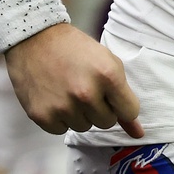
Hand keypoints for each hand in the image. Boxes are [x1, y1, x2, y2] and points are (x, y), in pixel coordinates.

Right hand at [3, 22, 144, 137]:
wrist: (35, 39)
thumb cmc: (75, 49)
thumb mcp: (107, 62)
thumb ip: (123, 97)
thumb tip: (138, 133)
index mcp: (108, 75)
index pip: (129, 112)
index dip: (122, 105)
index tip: (113, 97)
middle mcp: (86, 93)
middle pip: (107, 122)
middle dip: (100, 108)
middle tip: (86, 88)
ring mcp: (63, 106)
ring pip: (84, 127)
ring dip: (79, 113)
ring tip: (68, 90)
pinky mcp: (42, 116)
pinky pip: (62, 130)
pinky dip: (60, 118)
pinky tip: (55, 97)